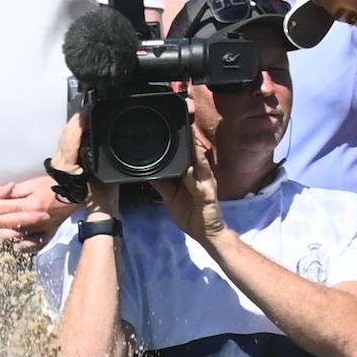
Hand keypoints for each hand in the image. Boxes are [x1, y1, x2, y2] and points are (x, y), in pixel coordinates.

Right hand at [0, 183, 48, 251]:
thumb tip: (12, 186)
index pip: (8, 216)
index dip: (26, 215)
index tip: (42, 213)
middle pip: (10, 230)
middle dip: (29, 227)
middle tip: (46, 222)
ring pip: (6, 242)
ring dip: (24, 240)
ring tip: (42, 235)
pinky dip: (14, 247)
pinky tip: (27, 246)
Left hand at [7, 176, 80, 244]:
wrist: (74, 193)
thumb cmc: (52, 186)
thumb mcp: (32, 184)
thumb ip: (13, 190)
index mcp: (30, 205)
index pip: (2, 207)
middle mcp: (35, 220)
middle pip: (6, 224)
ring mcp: (42, 230)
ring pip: (16, 237)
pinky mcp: (48, 235)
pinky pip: (33, 246)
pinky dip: (21, 248)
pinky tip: (11, 247)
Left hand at [49, 112, 117, 227]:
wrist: (98, 211)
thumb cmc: (100, 198)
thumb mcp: (100, 176)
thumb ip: (94, 157)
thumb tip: (93, 138)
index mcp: (67, 165)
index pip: (70, 138)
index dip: (79, 124)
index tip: (88, 112)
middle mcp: (61, 162)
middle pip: (66, 134)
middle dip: (77, 119)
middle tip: (89, 107)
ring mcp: (62, 162)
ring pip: (66, 136)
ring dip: (76, 123)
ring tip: (87, 112)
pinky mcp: (66, 163)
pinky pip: (69, 142)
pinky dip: (76, 131)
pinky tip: (83, 126)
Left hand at [151, 128, 224, 245]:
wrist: (207, 234)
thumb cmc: (191, 216)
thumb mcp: (170, 198)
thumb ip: (162, 184)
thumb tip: (148, 173)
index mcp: (191, 175)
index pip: (186, 156)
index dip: (182, 143)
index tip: (173, 128)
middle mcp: (200, 176)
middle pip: (195, 154)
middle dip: (190, 139)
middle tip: (185, 122)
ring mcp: (206, 184)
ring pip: (200, 163)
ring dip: (195, 149)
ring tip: (190, 135)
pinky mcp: (208, 194)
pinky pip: (201, 182)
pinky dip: (196, 173)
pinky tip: (190, 167)